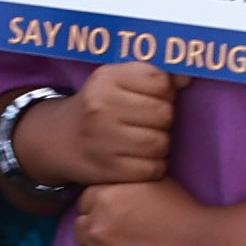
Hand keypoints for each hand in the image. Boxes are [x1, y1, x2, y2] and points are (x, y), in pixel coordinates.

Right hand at [20, 62, 175, 188]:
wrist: (57, 140)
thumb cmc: (99, 106)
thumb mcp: (118, 81)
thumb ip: (155, 76)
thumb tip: (188, 77)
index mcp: (106, 78)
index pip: (160, 81)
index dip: (164, 92)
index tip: (151, 98)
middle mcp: (101, 106)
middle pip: (164, 113)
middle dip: (163, 119)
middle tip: (148, 122)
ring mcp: (102, 140)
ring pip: (161, 143)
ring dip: (159, 144)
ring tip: (143, 141)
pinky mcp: (107, 170)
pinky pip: (152, 169)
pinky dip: (152, 166)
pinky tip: (139, 159)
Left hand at [68, 172, 226, 245]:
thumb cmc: (186, 214)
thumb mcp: (152, 181)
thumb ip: (124, 183)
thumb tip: (114, 187)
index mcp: (103, 197)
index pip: (83, 206)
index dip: (101, 213)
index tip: (117, 222)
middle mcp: (96, 227)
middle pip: (79, 232)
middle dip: (98, 236)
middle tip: (122, 242)